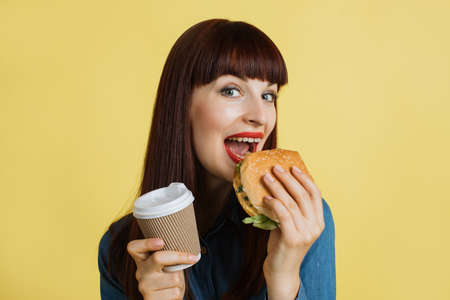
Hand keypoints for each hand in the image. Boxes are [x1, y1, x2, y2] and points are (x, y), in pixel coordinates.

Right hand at [127, 238, 199, 299]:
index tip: (161, 242)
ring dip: (180, 281)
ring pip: (173, 277)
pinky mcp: (150, 299)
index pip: (135, 247)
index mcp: (142, 259)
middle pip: (157, 258)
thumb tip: (189, 250)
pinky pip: (174, 291)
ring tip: (174, 284)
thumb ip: (170, 255)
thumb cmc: (168, 279)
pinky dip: (178, 292)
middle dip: (178, 256)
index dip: (146, 243)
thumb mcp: (168, 264)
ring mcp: (144, 286)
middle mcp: (140, 271)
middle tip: (193, 258)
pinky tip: (171, 293)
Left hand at [262, 165, 324, 281]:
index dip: (304, 178)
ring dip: (277, 187)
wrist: (282, 271)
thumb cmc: (284, 245)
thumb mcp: (292, 224)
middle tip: (275, 168)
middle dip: (288, 179)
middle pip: (302, 195)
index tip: (293, 167)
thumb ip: (291, 209)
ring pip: (291, 203)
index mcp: (318, 221)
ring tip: (266, 177)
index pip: (315, 194)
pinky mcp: (292, 239)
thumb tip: (278, 184)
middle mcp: (315, 226)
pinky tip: (265, 197)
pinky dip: (274, 203)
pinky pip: (283, 215)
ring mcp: (305, 233)